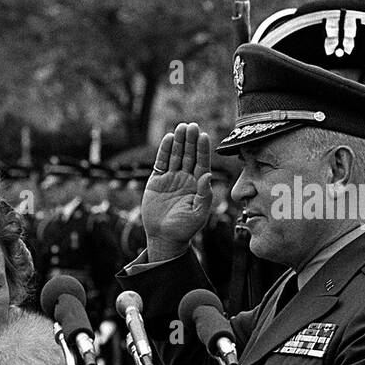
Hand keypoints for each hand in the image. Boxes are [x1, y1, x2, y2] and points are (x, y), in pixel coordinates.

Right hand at [141, 122, 212, 260]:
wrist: (164, 238)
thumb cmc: (185, 228)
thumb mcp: (199, 213)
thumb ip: (204, 194)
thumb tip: (208, 175)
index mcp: (198, 185)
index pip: (202, 163)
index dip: (203, 150)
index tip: (204, 136)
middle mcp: (186, 178)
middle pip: (189, 155)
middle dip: (191, 141)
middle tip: (192, 126)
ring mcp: (171, 179)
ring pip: (176, 156)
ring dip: (179, 142)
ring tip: (181, 127)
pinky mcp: (157, 181)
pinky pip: (161, 163)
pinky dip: (164, 151)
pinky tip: (168, 138)